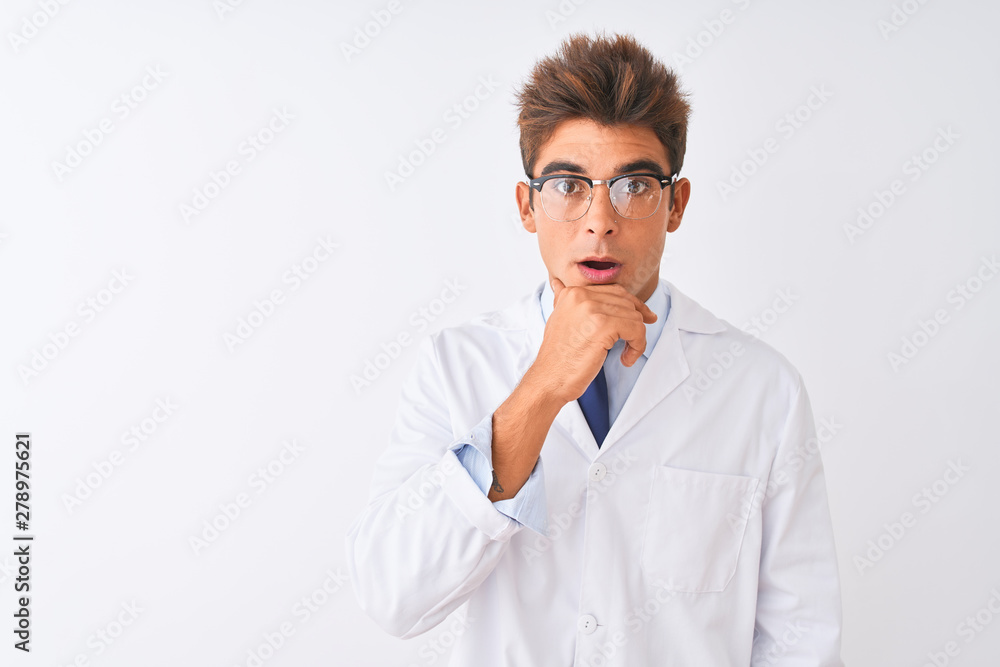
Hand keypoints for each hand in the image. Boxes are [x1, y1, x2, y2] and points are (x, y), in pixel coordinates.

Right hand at [526, 276, 656, 403]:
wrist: (549, 379)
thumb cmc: (557, 356)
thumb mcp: (557, 319)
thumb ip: (562, 300)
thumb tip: (558, 284)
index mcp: (573, 292)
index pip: (615, 291)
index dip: (633, 305)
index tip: (645, 317)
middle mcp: (582, 296)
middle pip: (627, 302)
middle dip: (638, 321)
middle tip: (638, 340)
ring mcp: (592, 309)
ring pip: (634, 317)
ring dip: (637, 339)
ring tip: (626, 355)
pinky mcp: (603, 326)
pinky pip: (636, 330)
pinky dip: (637, 346)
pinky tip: (625, 359)